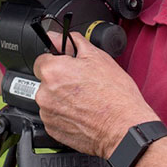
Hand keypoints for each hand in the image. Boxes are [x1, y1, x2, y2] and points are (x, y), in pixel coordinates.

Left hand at [32, 32, 158, 157]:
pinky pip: (53, 116)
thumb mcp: (97, 57)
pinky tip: (82, 112)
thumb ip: (72, 42)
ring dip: (61, 98)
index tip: (70, 67)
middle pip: (45, 80)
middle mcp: (44, 93)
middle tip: (82, 84)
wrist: (124, 128)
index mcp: (52, 71)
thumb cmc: (115, 95)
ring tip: (84, 100)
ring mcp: (47, 114)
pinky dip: (64, 114)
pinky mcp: (53, 130)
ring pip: (50, 99)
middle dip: (60, 80)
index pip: (42, 59)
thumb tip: (56, 36)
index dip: (59, 61)